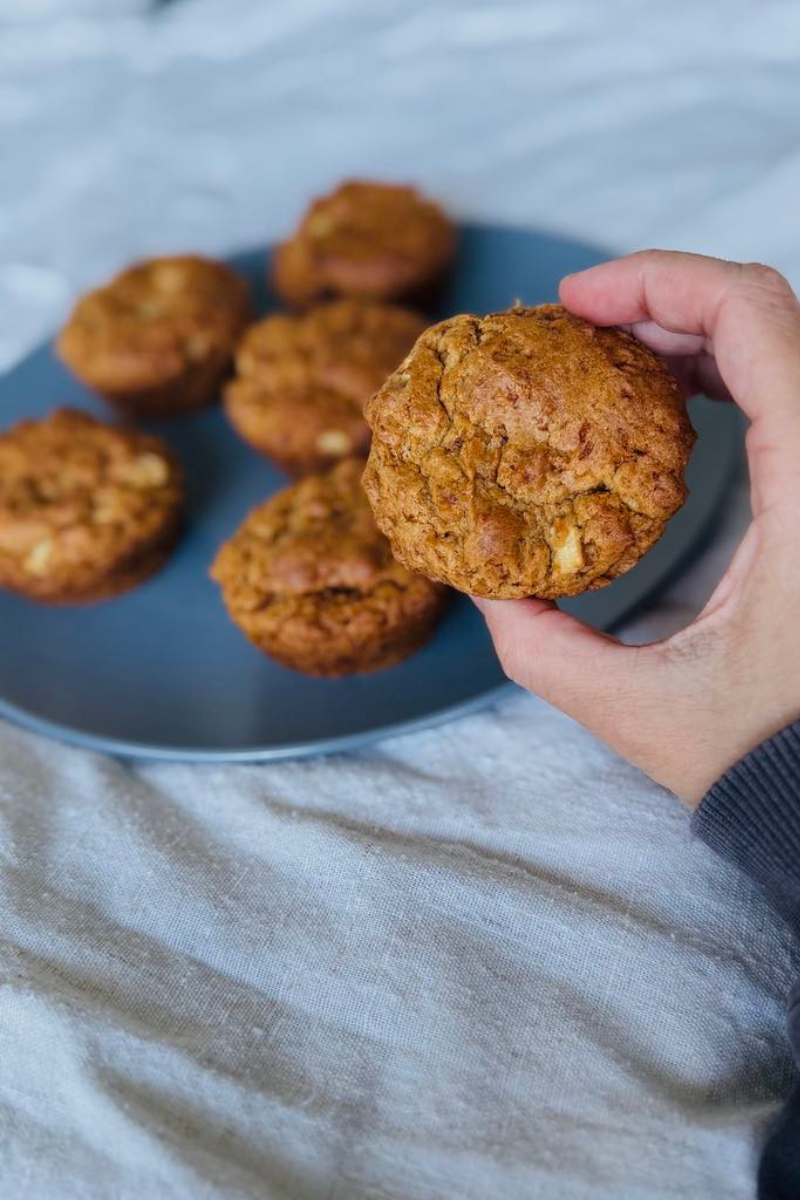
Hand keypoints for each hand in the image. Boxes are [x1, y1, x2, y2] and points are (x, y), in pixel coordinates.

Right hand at [474, 251, 799, 804]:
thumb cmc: (771, 757)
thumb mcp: (635, 707)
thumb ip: (538, 647)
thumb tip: (482, 583)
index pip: (754, 320)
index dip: (658, 280)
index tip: (571, 302)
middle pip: (767, 313)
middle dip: (659, 300)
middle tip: (571, 329)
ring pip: (779, 343)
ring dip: (688, 333)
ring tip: (604, 359)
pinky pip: (786, 387)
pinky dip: (723, 372)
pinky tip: (665, 401)